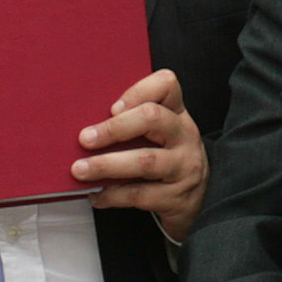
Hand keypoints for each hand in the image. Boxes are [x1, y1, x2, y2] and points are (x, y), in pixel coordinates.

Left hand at [71, 67, 206, 236]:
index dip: (138, 92)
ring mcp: (183, 166)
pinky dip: (112, 195)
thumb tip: (88, 126)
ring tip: (81, 170)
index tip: (111, 107)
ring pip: (145, 161)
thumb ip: (133, 123)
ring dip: (107, 165)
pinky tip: (97, 195)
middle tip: (86, 139)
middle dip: (114, 128)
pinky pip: (140, 194)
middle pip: (153, 119)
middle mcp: (184, 135)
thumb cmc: (169, 157)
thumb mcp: (161, 133)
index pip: (166, 85)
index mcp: (176, 113)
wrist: (200, 196)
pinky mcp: (176, 196)